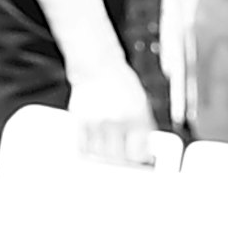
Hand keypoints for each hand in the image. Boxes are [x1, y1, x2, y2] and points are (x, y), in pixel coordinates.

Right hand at [65, 49, 157, 167]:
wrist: (97, 66)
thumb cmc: (121, 83)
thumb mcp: (142, 103)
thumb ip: (145, 129)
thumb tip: (147, 153)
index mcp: (135, 116)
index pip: (138, 154)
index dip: (140, 161)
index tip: (140, 160)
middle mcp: (115, 120)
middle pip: (118, 159)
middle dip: (124, 162)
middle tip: (125, 157)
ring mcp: (96, 122)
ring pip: (100, 156)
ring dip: (106, 157)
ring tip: (111, 148)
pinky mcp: (79, 121)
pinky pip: (83, 148)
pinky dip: (90, 151)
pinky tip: (97, 143)